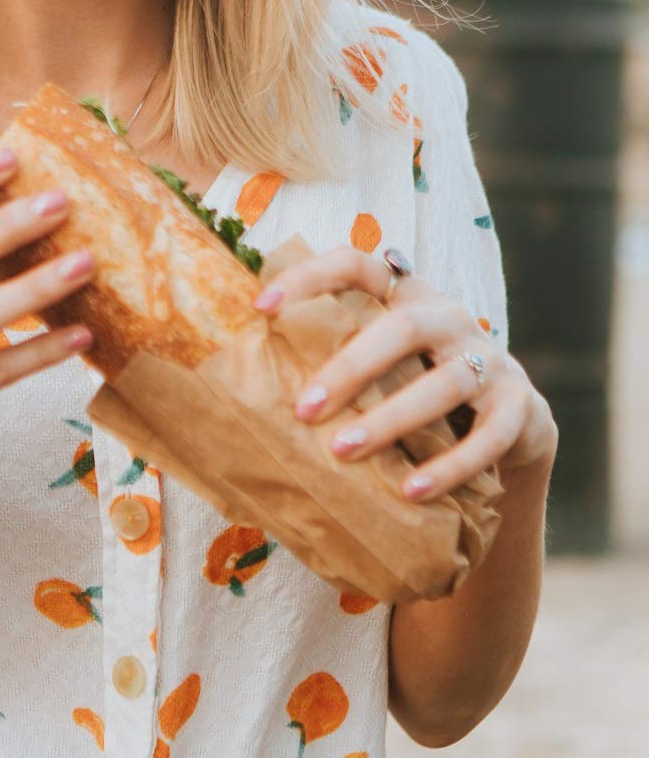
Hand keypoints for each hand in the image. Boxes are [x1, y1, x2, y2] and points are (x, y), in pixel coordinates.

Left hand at [252, 247, 557, 500]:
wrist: (509, 429)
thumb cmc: (415, 390)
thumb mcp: (381, 365)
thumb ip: (334, 355)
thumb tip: (237, 377)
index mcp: (408, 296)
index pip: (358, 265)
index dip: (310, 275)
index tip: (261, 306)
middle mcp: (451, 319)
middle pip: (404, 327)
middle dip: (351, 367)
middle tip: (305, 409)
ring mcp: (491, 362)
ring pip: (445, 385)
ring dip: (392, 420)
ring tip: (345, 452)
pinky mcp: (520, 410)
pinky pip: (487, 439)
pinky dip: (449, 467)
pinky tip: (410, 492)